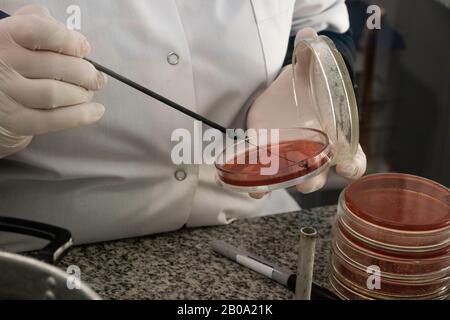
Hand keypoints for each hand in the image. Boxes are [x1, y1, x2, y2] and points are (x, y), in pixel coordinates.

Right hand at [0, 5, 106, 157]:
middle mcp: (1, 64)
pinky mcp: (14, 119)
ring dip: (82, 95)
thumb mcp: (23, 31)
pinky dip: (80, 116)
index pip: (41, 32)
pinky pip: (53, 120)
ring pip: (55, 95)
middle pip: (55, 67)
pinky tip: (96, 111)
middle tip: (95, 77)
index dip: (70, 41)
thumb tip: (78, 43)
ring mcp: (6, 93)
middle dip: (86, 74)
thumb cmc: (18, 56)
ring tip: (88, 92)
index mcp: (4, 36)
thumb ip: (46, 25)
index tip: (84, 49)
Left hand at [246, 28, 366, 197]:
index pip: (354, 158)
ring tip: (263, 188)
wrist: (284, 97)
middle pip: (320, 176)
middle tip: (306, 180)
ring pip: (291, 181)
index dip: (353, 165)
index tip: (347, 167)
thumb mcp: (308, 73)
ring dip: (280, 186)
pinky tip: (249, 186)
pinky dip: (258, 186)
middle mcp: (315, 154)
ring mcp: (291, 159)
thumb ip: (311, 57)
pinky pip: (266, 179)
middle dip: (313, 180)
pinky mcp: (269, 159)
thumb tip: (308, 35)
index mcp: (334, 137)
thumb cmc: (305, 89)